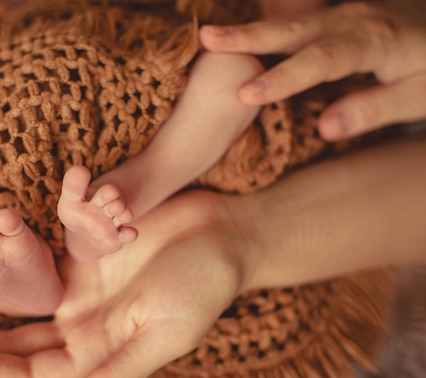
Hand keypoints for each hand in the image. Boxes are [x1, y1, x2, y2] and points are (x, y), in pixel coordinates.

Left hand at [0, 191, 246, 377]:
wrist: (222, 235)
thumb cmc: (203, 286)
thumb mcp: (165, 332)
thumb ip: (119, 369)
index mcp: (101, 351)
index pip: (35, 372)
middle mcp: (86, 325)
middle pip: (19, 344)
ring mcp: (84, 288)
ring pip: (22, 301)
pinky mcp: (85, 252)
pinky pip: (38, 258)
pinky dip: (10, 259)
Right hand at [200, 1, 425, 139]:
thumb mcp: (418, 96)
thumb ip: (372, 110)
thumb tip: (324, 129)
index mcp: (374, 41)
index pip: (320, 60)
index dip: (282, 77)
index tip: (245, 93)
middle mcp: (352, 20)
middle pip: (295, 29)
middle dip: (249, 36)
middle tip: (208, 39)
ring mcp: (343, 13)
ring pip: (290, 21)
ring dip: (249, 29)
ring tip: (208, 35)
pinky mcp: (338, 15)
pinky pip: (297, 20)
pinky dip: (266, 26)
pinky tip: (238, 35)